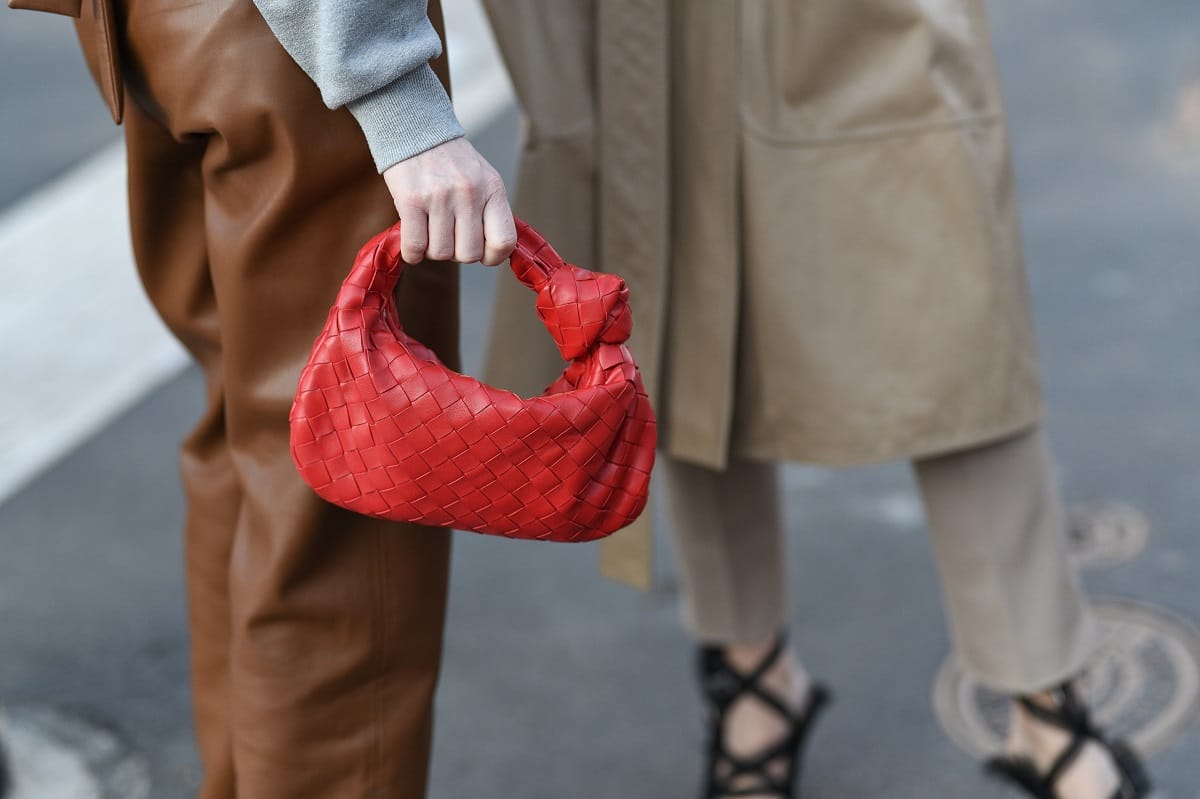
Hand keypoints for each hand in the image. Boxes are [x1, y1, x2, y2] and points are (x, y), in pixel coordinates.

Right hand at [382, 137, 515, 265]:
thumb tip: (495, 251)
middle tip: (449, 237)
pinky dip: (413, 253)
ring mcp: (440, 197)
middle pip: (469, 254)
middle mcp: (469, 193)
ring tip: (430, 232)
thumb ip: (492, 212)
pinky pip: (415, 247)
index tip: (482, 252)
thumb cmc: (452, 162)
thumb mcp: (484, 179)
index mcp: (492, 189)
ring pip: (440, 253)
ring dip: (433, 251)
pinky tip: (414, 245)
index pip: (504, 242)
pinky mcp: (411, 200)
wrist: (417, 131)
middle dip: (457, 253)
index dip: (492, 257)